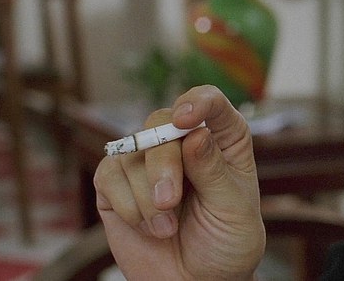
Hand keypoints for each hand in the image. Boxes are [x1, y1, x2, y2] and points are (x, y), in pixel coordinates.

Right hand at [94, 86, 264, 279]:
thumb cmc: (226, 241)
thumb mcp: (233, 207)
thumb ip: (213, 170)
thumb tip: (195, 133)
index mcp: (223, 139)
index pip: (210, 102)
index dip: (197, 102)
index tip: (187, 120)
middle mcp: (184, 142)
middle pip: (162, 123)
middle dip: (164, 165)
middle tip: (170, 202)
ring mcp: (149, 161)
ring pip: (134, 151)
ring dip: (147, 196)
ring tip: (167, 228)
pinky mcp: (118, 183)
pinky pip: (109, 175)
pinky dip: (127, 204)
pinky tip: (146, 226)